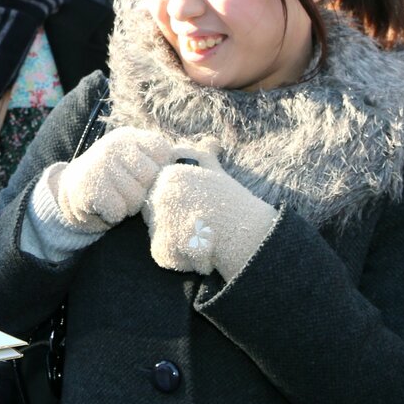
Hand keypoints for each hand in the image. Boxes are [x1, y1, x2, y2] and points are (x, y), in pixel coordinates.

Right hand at [50, 126, 175, 232]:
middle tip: (127, 191)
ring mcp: (99, 163)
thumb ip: (159, 160)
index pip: (163, 153)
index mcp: (130, 136)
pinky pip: (117, 210)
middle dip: (143, 193)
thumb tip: (208, 156)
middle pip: (151, 178)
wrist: (70, 191)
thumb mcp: (134, 161)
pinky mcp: (88, 186)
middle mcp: (114, 145)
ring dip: (127, 206)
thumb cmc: (114, 180)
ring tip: (115, 198)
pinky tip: (104, 206)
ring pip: (135, 197)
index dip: (159, 172)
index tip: (144, 178)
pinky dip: (113, 215)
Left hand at [142, 150, 276, 279]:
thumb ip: (205, 159)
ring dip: (181, 243)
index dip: (181, 206)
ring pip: (162, 237)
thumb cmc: (234, 204)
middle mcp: (160, 192)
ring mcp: (159, 218)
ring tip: (205, 237)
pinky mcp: (162, 245)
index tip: (200, 208)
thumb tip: (211, 142)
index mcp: (169, 174)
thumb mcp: (217, 174)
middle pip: (155, 216)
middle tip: (203, 223)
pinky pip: (165, 257)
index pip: (159, 195)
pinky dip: (182, 260)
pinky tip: (202, 251)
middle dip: (177, 224)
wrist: (248, 233)